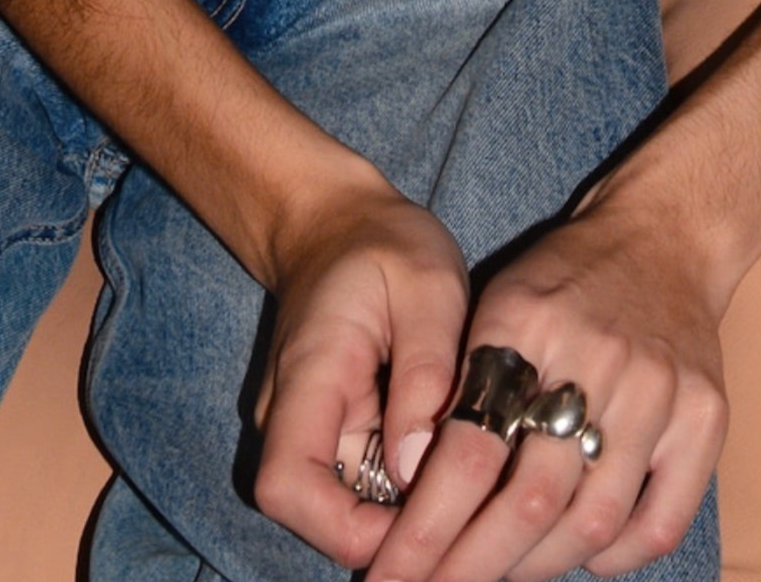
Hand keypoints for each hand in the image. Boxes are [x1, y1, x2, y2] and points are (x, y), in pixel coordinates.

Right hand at [249, 167, 472, 567]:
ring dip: (404, 517)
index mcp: (307, 379)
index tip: (423, 519)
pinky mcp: (333, 437)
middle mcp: (291, 419)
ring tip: (472, 491)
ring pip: (344, 511)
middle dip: (389, 535)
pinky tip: (458, 472)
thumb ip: (425, 372)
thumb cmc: (388, 247)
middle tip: (467, 513)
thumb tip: (418, 468)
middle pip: (315, 517)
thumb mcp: (428, 286)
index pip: (287, 488)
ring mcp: (309, 432)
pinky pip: (364, 489)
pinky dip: (408, 496)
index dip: (347, 528)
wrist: (340, 226)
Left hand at [360, 188, 728, 581]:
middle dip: (471, 565)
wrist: (666, 235)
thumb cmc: (564, 280)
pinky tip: (582, 552)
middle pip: (528, 499)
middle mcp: (594, 354)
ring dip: (538, 565)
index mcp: (525, 322)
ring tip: (502, 573)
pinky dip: (616, 557)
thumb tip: (414, 491)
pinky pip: (659, 523)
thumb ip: (462, 384)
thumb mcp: (499, 302)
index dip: (426, 527)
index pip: (468, 450)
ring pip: (591, 521)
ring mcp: (658, 387)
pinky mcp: (706, 414)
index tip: (392, 573)